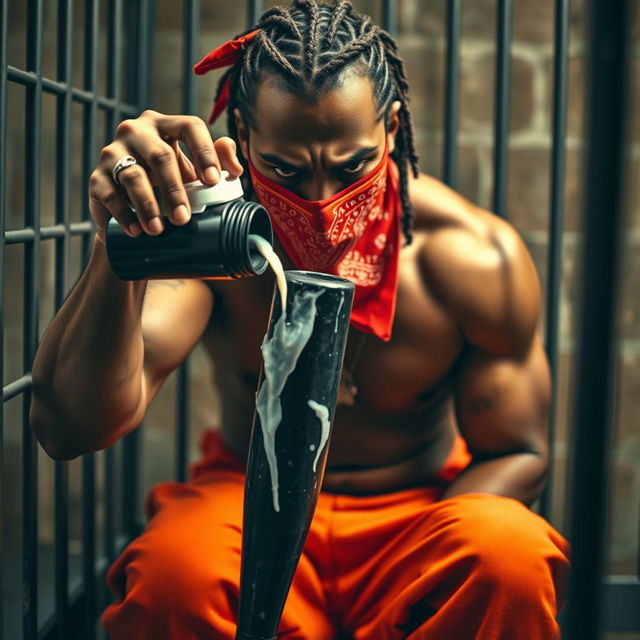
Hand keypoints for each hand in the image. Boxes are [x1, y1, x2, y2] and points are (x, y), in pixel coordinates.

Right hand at [88, 109, 243, 238]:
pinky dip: (124, 215)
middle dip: (175, 190)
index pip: (189, 126)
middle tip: (184, 219)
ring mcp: (113, 152)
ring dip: (148, 205)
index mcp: (165, 125)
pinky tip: (136, 231)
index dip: (204, 152)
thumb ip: (219, 161)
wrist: (132, 203)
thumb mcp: (195, 171)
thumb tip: (236, 169)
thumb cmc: (171, 181)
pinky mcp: (97, 177)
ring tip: (159, 230)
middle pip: (160, 156)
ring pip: (133, 175)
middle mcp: (136, 132)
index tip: (214, 182)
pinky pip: (109, 194)